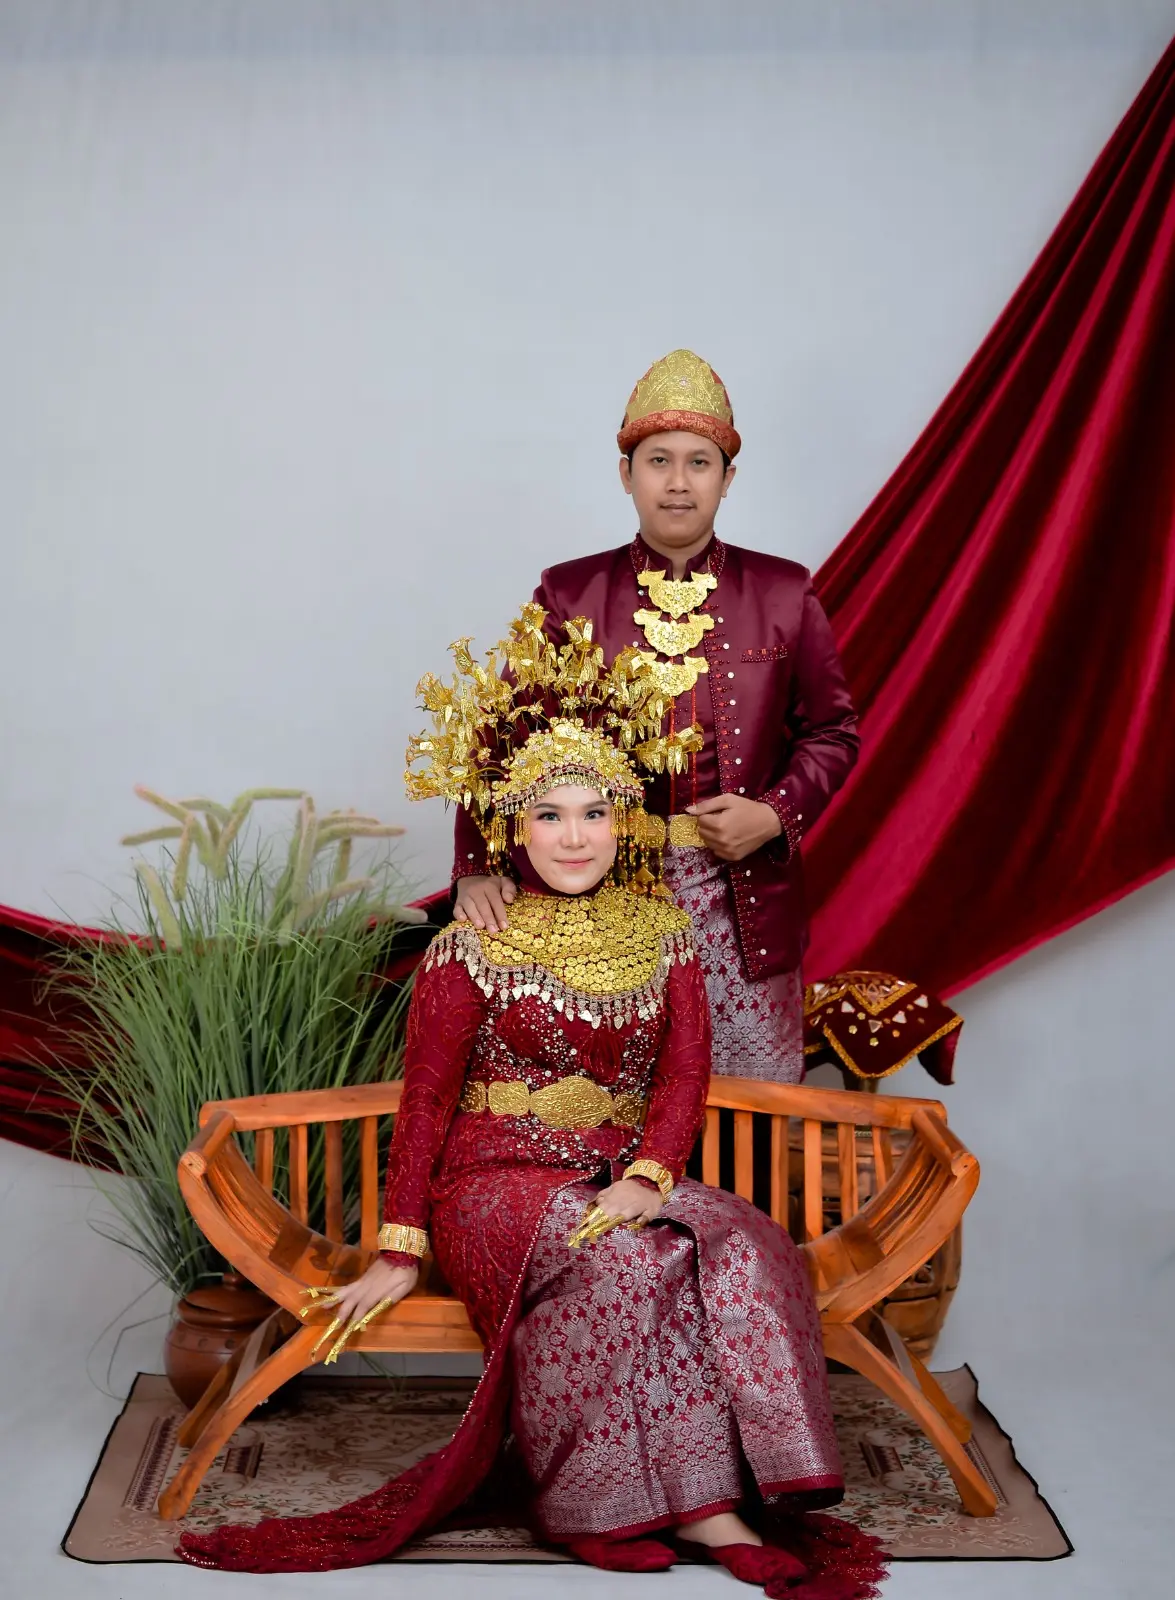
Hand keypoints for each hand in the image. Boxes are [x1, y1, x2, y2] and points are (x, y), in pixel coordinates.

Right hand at [300, 1256, 417, 1363]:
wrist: (401, 1250)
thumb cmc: (406, 1270)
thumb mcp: (405, 1286)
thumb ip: (393, 1297)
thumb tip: (380, 1307)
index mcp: (377, 1290)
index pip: (364, 1306)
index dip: (357, 1317)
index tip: (351, 1328)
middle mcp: (367, 1286)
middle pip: (352, 1300)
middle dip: (343, 1313)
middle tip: (334, 1325)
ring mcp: (364, 1280)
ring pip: (347, 1291)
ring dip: (335, 1300)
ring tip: (323, 1306)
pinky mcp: (364, 1277)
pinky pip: (349, 1286)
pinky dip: (340, 1292)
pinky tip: (335, 1296)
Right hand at [453, 874, 515, 933]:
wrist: (470, 879)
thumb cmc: (491, 886)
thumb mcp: (503, 882)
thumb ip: (509, 888)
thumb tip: (509, 900)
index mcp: (489, 886)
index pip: (495, 900)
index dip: (500, 913)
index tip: (504, 926)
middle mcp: (476, 890)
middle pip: (482, 905)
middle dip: (488, 918)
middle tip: (493, 930)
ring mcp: (465, 896)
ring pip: (469, 906)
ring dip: (475, 917)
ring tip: (480, 926)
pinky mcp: (458, 903)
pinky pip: (456, 908)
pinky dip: (458, 914)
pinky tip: (463, 920)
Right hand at [593, 1177, 663, 1226]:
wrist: (650, 1180)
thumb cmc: (651, 1200)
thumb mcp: (653, 1211)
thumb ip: (646, 1218)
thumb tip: (637, 1224)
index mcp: (633, 1207)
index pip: (618, 1217)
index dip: (608, 1224)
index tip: (599, 1232)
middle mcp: (623, 1199)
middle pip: (608, 1211)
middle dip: (598, 1220)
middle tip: (588, 1229)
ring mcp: (617, 1192)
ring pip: (603, 1203)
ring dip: (595, 1212)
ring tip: (587, 1221)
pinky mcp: (614, 1186)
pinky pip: (602, 1193)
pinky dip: (597, 1200)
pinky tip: (592, 1207)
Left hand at [686, 794, 781, 861]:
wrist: (768, 822)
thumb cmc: (748, 808)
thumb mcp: (728, 800)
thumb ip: (706, 805)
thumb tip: (688, 811)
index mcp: (718, 825)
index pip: (700, 820)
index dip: (707, 815)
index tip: (717, 812)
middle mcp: (721, 840)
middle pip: (701, 833)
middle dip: (708, 825)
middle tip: (721, 820)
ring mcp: (727, 851)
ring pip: (707, 843)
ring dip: (712, 835)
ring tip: (725, 829)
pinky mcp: (732, 858)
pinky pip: (716, 852)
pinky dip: (719, 845)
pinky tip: (729, 838)